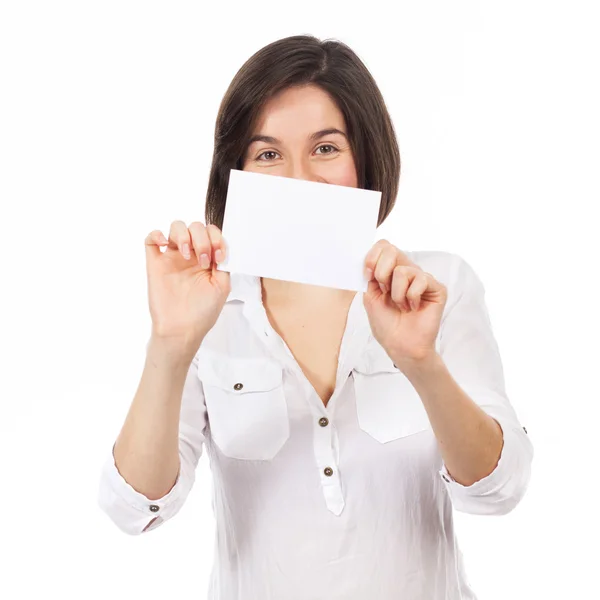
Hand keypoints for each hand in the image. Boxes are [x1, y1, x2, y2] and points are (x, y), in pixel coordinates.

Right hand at [145, 220, 230, 353]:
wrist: (182, 330)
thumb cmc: (202, 312)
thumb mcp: (222, 287)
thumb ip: (223, 264)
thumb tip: (221, 246)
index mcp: (207, 259)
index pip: (212, 234)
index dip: (217, 238)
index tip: (219, 256)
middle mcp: (191, 256)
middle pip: (195, 227)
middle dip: (202, 239)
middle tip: (204, 260)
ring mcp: (172, 258)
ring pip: (175, 227)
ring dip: (184, 234)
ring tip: (187, 254)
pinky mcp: (155, 264)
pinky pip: (150, 240)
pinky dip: (156, 235)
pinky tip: (165, 244)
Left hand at [363, 240, 446, 361]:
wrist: (400, 345)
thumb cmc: (386, 324)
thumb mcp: (370, 296)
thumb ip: (371, 275)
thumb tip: (371, 257)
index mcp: (391, 271)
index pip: (383, 246)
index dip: (372, 257)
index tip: (367, 276)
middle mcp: (408, 271)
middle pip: (392, 250)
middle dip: (381, 273)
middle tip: (384, 291)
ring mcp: (423, 279)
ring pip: (403, 270)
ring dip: (396, 293)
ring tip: (401, 306)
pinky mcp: (437, 288)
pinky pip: (420, 280)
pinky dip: (411, 297)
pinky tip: (413, 308)